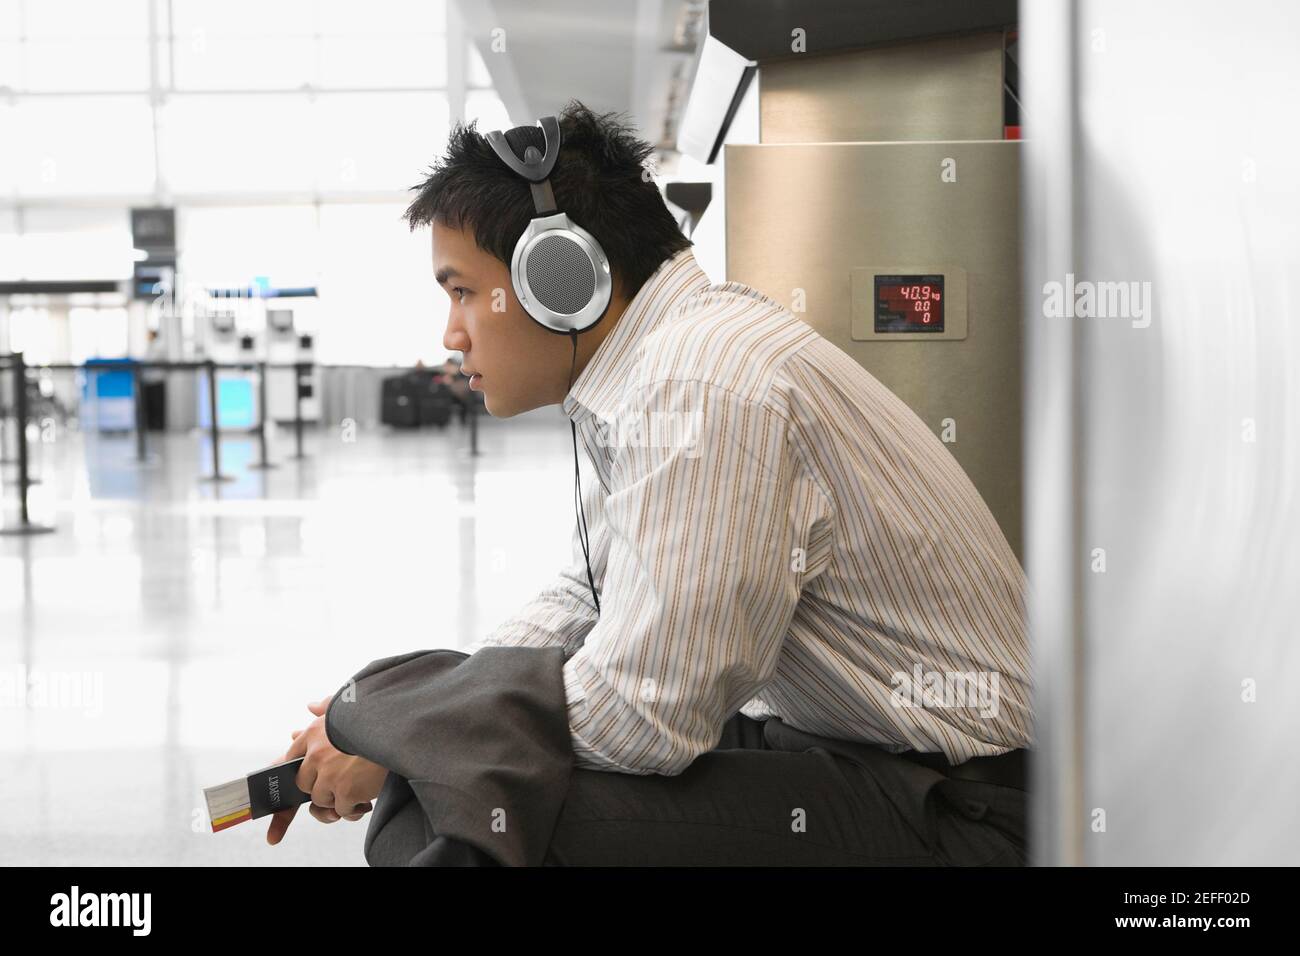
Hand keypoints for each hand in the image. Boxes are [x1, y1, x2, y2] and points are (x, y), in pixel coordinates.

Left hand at [266, 695, 389, 844]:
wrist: (398, 726)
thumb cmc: (374, 715)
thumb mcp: (347, 705)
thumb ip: (327, 707)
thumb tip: (311, 705)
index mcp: (315, 732)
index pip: (289, 757)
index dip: (293, 770)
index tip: (297, 781)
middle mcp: (316, 755)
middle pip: (303, 784)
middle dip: (319, 788)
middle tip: (341, 784)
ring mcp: (329, 775)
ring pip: (321, 800)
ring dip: (339, 800)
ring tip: (358, 791)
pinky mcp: (345, 792)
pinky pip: (342, 810)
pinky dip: (354, 809)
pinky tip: (366, 800)